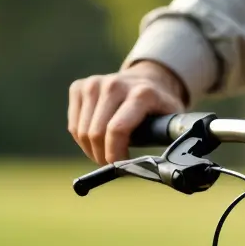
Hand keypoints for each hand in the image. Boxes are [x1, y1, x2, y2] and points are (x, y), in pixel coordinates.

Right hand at [68, 61, 186, 163]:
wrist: (147, 79)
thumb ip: (165, 138)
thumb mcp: (171, 119)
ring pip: (81, 132)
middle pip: (96, 133)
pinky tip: (98, 138)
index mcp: (142, 93)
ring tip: (106, 152)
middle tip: (112, 164)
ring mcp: (94, 83)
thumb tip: (160, 165)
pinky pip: (73, 126)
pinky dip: (82, 140)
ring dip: (91, 150)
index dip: (114, 155)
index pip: (117, 130)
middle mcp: (115, 84)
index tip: (120, 166)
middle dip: (102, 156)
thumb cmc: (158, 106)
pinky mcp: (79, 86)